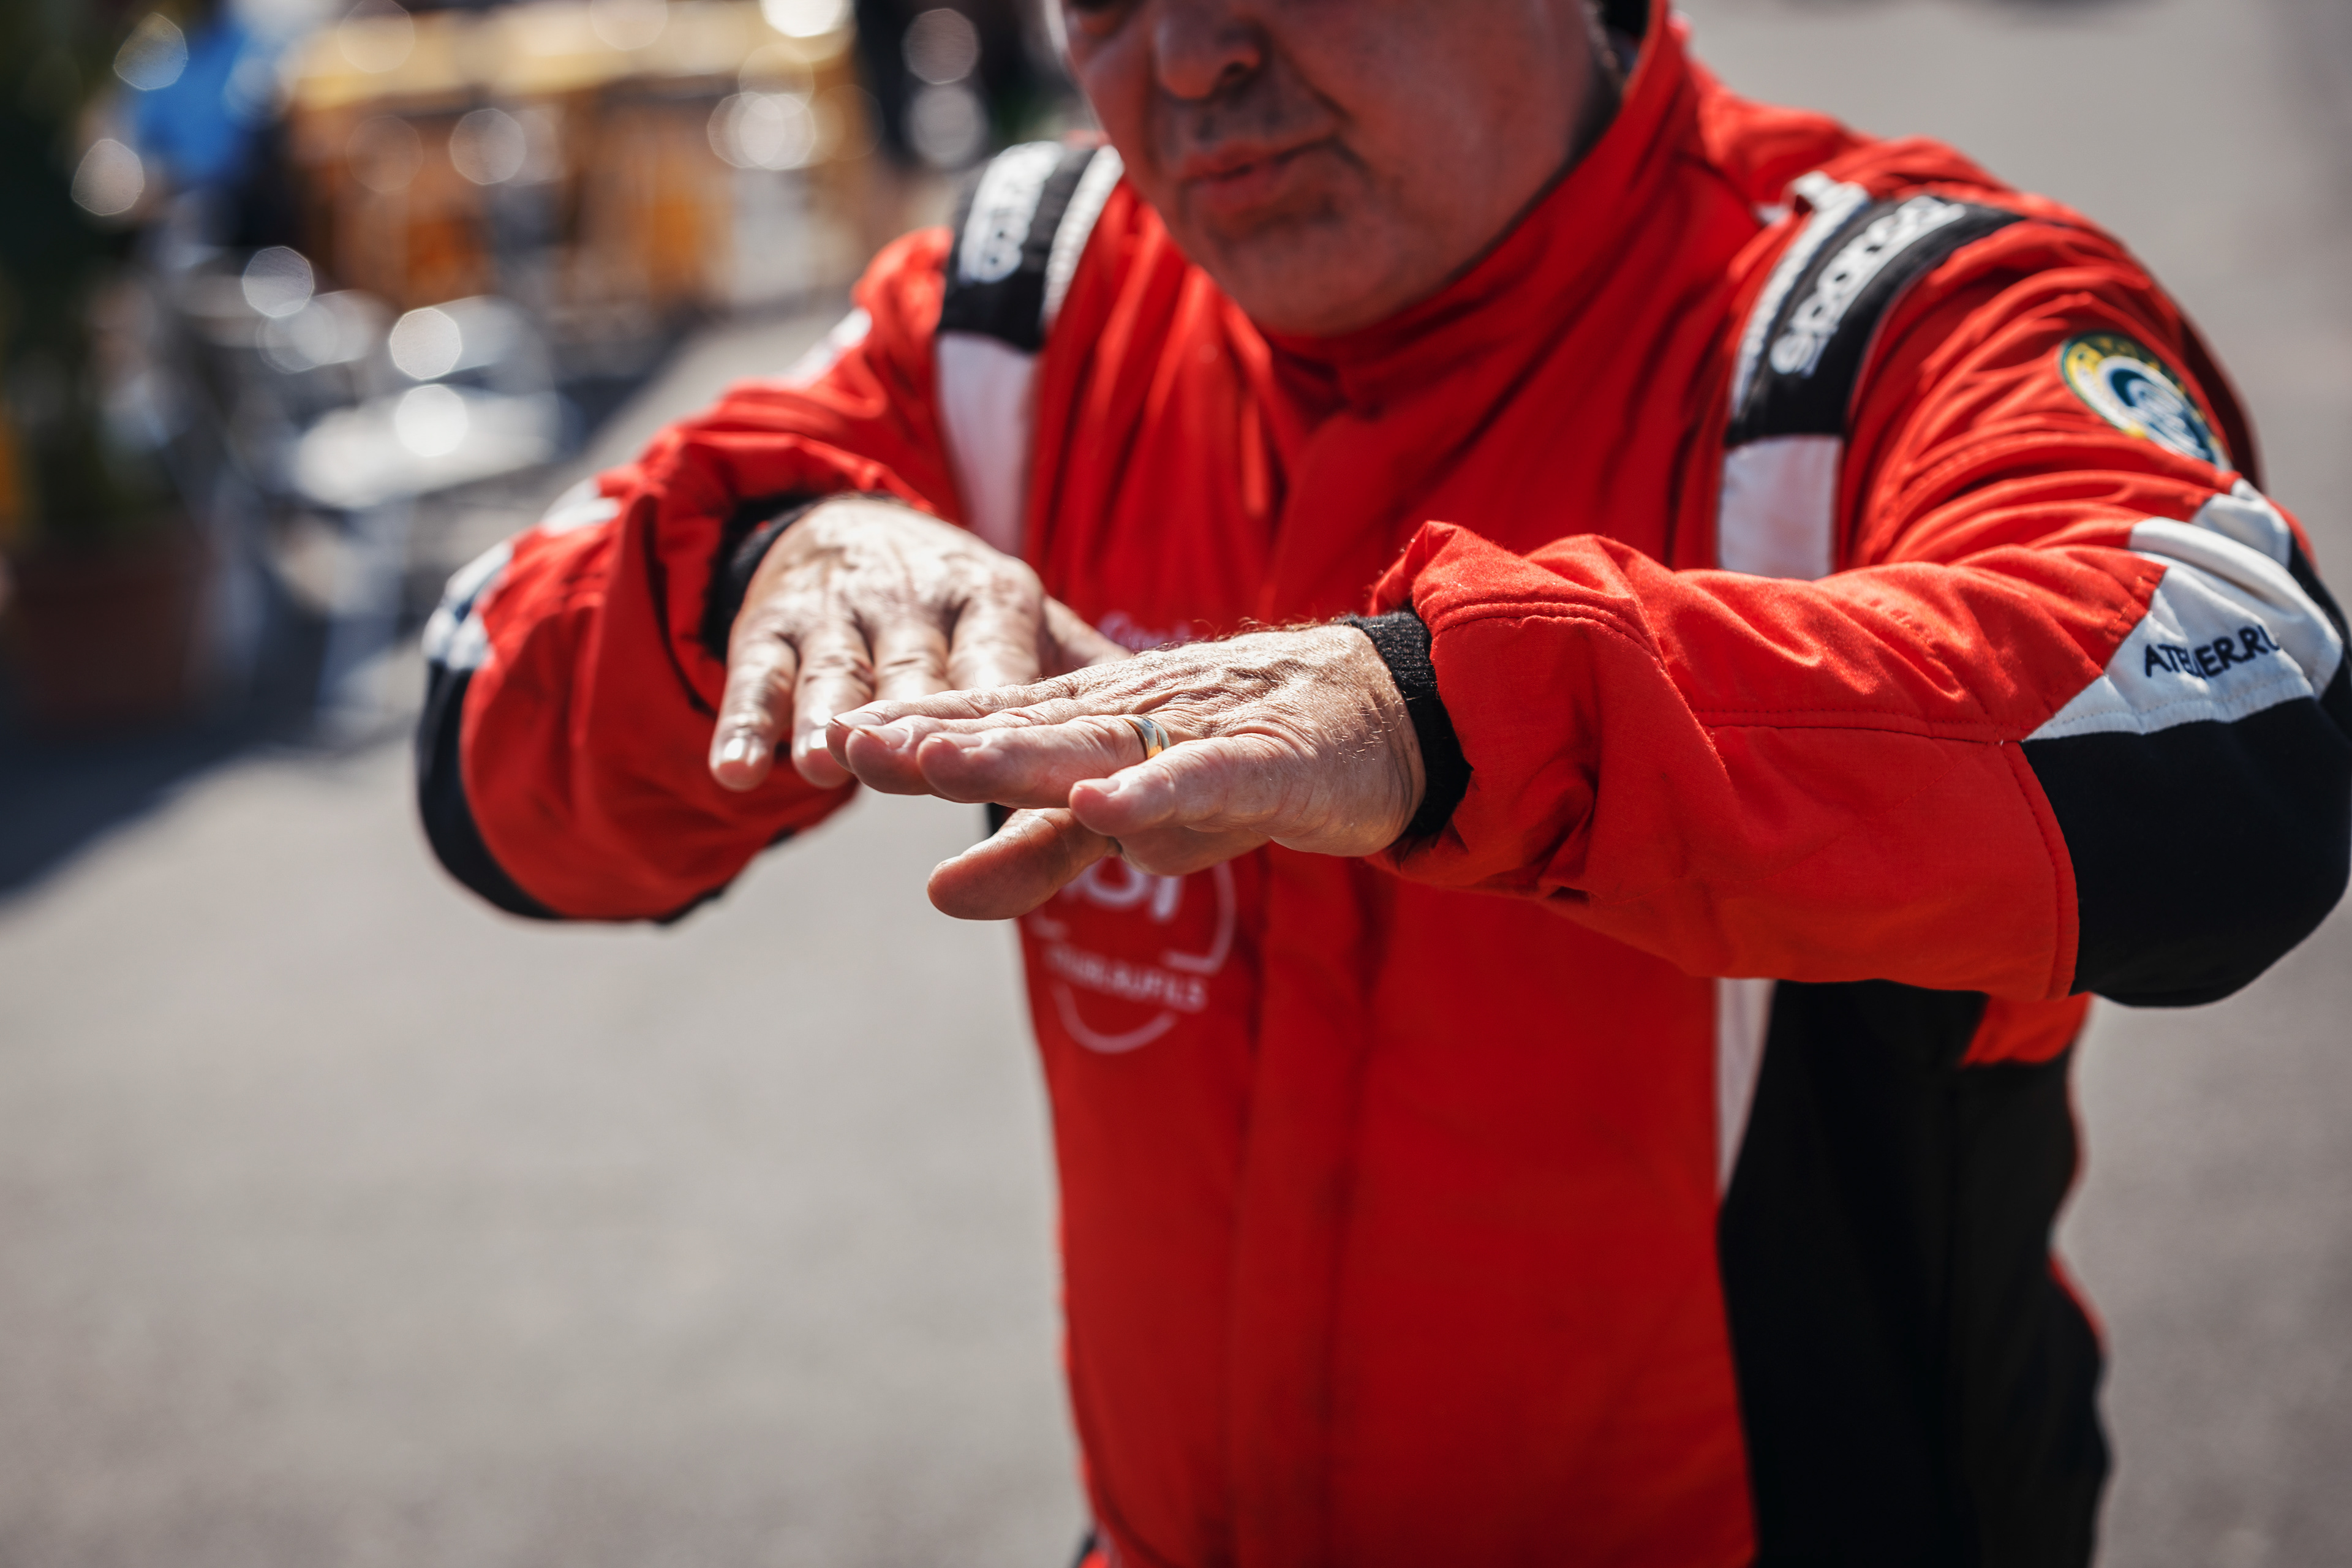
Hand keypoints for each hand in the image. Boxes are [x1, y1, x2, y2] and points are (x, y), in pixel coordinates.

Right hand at [708, 497, 1126, 789]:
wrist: (851, 532)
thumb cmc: (964, 611)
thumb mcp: (1027, 625)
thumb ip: (1089, 677)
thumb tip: (1183, 733)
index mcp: (993, 600)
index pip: (1001, 662)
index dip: (1000, 705)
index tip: (1010, 747)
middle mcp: (915, 604)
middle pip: (914, 671)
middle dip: (908, 717)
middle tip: (905, 764)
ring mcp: (838, 617)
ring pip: (834, 674)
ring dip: (828, 717)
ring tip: (825, 764)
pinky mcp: (770, 630)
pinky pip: (756, 682)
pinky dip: (745, 726)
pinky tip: (738, 775)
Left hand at [824, 624, 1426, 918]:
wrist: (1380, 719)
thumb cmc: (1241, 761)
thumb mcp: (1127, 820)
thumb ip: (1034, 855)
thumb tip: (933, 896)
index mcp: (1092, 723)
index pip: (989, 724)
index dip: (912, 734)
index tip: (830, 740)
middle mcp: (1132, 719)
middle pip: (1024, 729)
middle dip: (939, 739)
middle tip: (854, 745)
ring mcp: (1197, 735)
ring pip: (1096, 745)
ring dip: (1021, 753)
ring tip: (944, 763)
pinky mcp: (1266, 762)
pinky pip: (1204, 776)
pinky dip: (1157, 788)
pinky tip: (1106, 803)